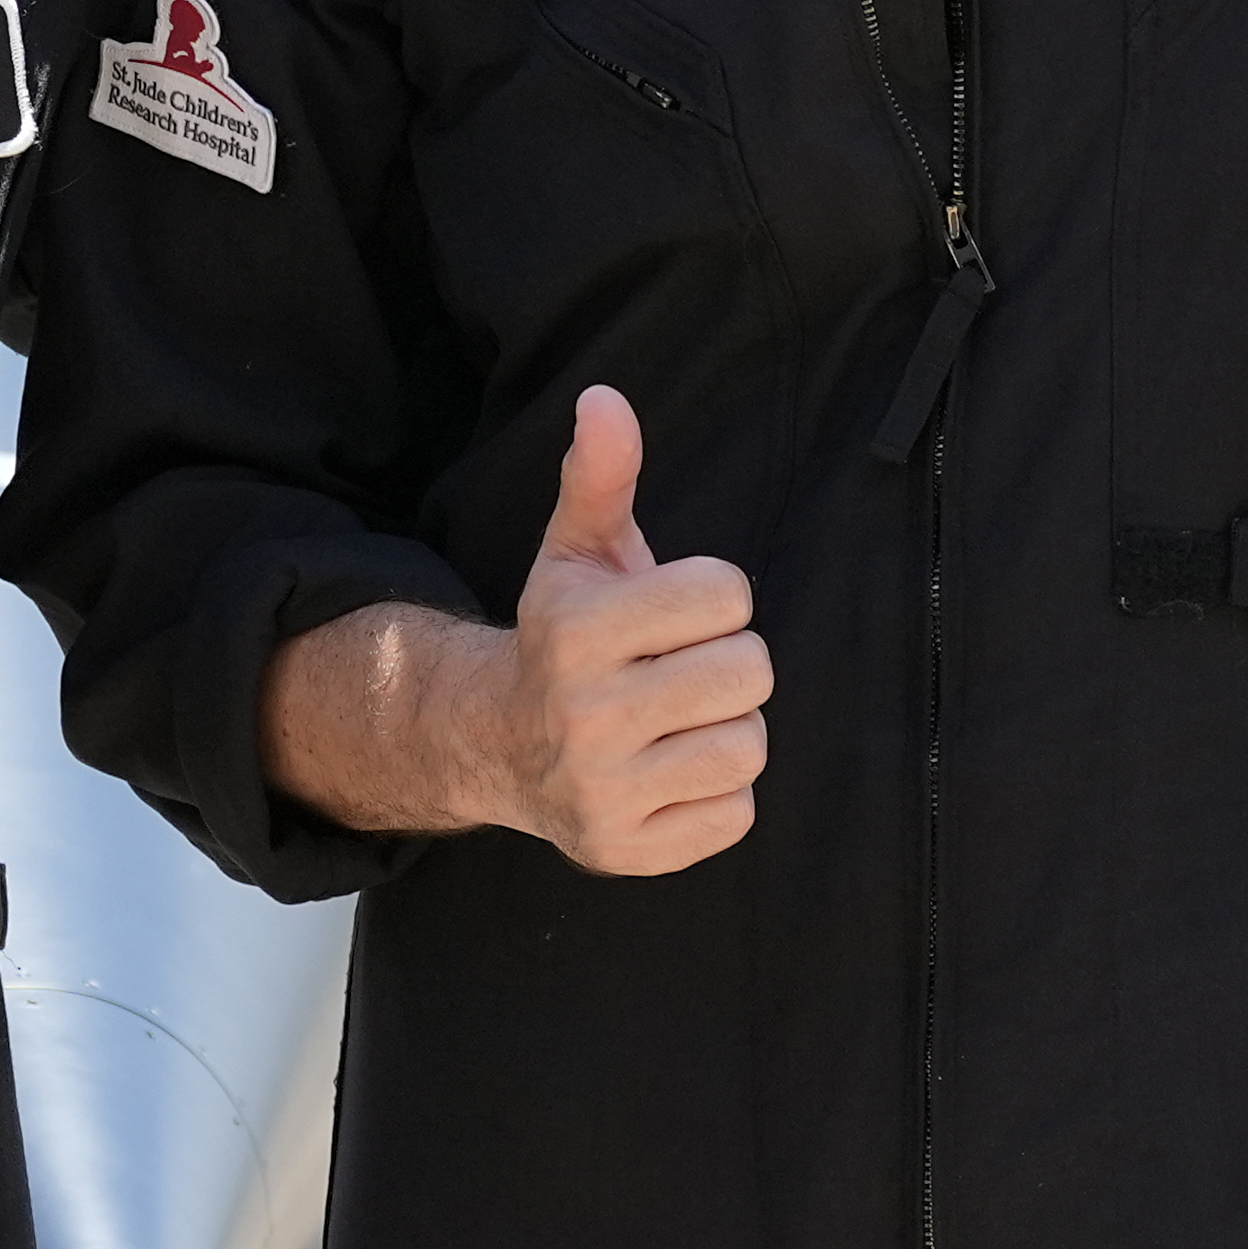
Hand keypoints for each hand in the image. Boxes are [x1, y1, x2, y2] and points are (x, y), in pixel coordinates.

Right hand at [467, 386, 770, 874]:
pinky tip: (670, 770)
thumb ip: (602, 474)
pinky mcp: (628, 850)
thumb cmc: (564, 637)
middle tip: (680, 668)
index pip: (728, 595)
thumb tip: (606, 398)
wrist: (499, 746)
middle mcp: (584, 716)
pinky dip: (716, 793)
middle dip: (726, 661)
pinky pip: (736, 813)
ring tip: (677, 720)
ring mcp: (604, 791)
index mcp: (576, 631)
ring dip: (725, 728)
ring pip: (748, 746)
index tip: (674, 612)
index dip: (714, 596)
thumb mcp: (576, 551)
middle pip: (748, 672)